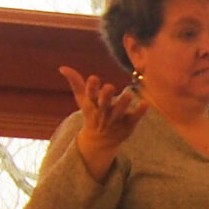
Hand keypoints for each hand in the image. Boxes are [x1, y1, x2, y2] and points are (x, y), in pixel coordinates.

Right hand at [59, 64, 142, 180]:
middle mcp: (103, 113)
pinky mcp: (128, 125)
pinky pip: (134, 119)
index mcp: (92, 105)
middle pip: (104, 105)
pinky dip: (139, 112)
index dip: (92, 88)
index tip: (94, 78)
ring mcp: (116, 120)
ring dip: (123, 104)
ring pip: (119, 112)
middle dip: (106, 97)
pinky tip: (145, 103)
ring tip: (130, 93)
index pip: (90, 96)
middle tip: (110, 87)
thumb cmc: (91, 113)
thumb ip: (75, 82)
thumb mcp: (82, 99)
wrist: (99, 141)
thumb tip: (62, 67)